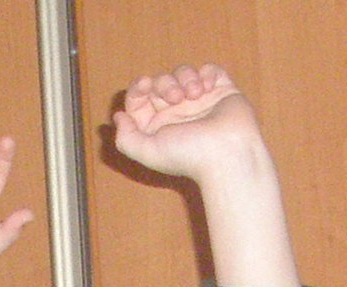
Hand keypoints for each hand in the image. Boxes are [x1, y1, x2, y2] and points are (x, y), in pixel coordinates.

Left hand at [111, 64, 267, 185]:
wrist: (227, 154)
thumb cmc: (189, 156)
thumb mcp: (148, 152)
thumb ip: (126, 139)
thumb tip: (119, 117)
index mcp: (159, 126)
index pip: (140, 99)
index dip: (138, 88)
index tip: (146, 85)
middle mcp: (179, 112)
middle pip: (161, 81)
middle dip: (165, 83)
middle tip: (176, 98)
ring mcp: (201, 101)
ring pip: (184, 72)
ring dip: (186, 78)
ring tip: (195, 95)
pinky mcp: (222, 92)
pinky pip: (210, 70)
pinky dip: (207, 74)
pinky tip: (208, 89)